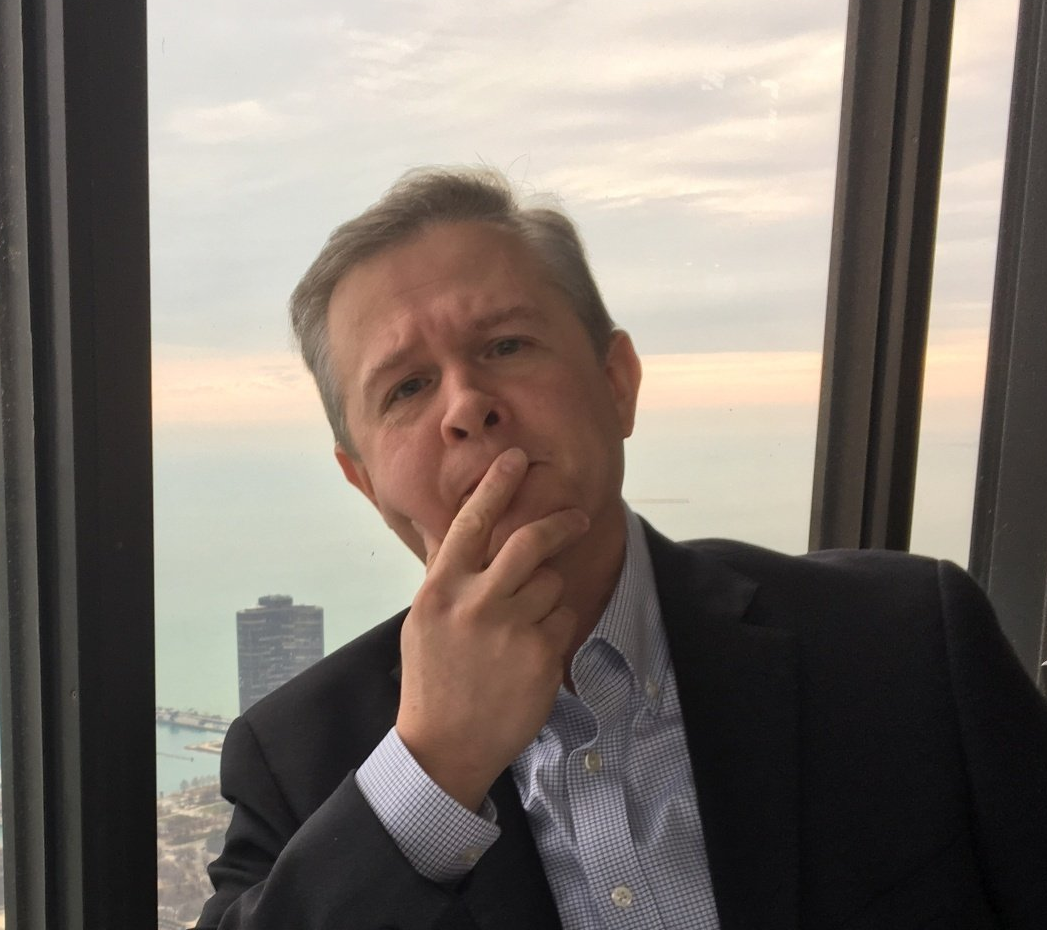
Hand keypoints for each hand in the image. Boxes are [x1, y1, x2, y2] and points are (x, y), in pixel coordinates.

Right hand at [395, 447, 588, 811]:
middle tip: (578, 518)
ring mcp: (510, 630)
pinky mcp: (541, 656)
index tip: (516, 457)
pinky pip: (564, 619)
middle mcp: (475, 603)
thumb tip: (443, 527)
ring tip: (525, 625)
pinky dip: (555, 627)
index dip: (496, 485)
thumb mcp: (423, 619)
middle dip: (560, 524)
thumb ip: (441, 571)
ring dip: (548, 594)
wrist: (443, 746)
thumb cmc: (433, 676)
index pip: (471, 523)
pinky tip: (531, 653)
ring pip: (552, 583)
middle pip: (529, 542)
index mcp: (441, 589)